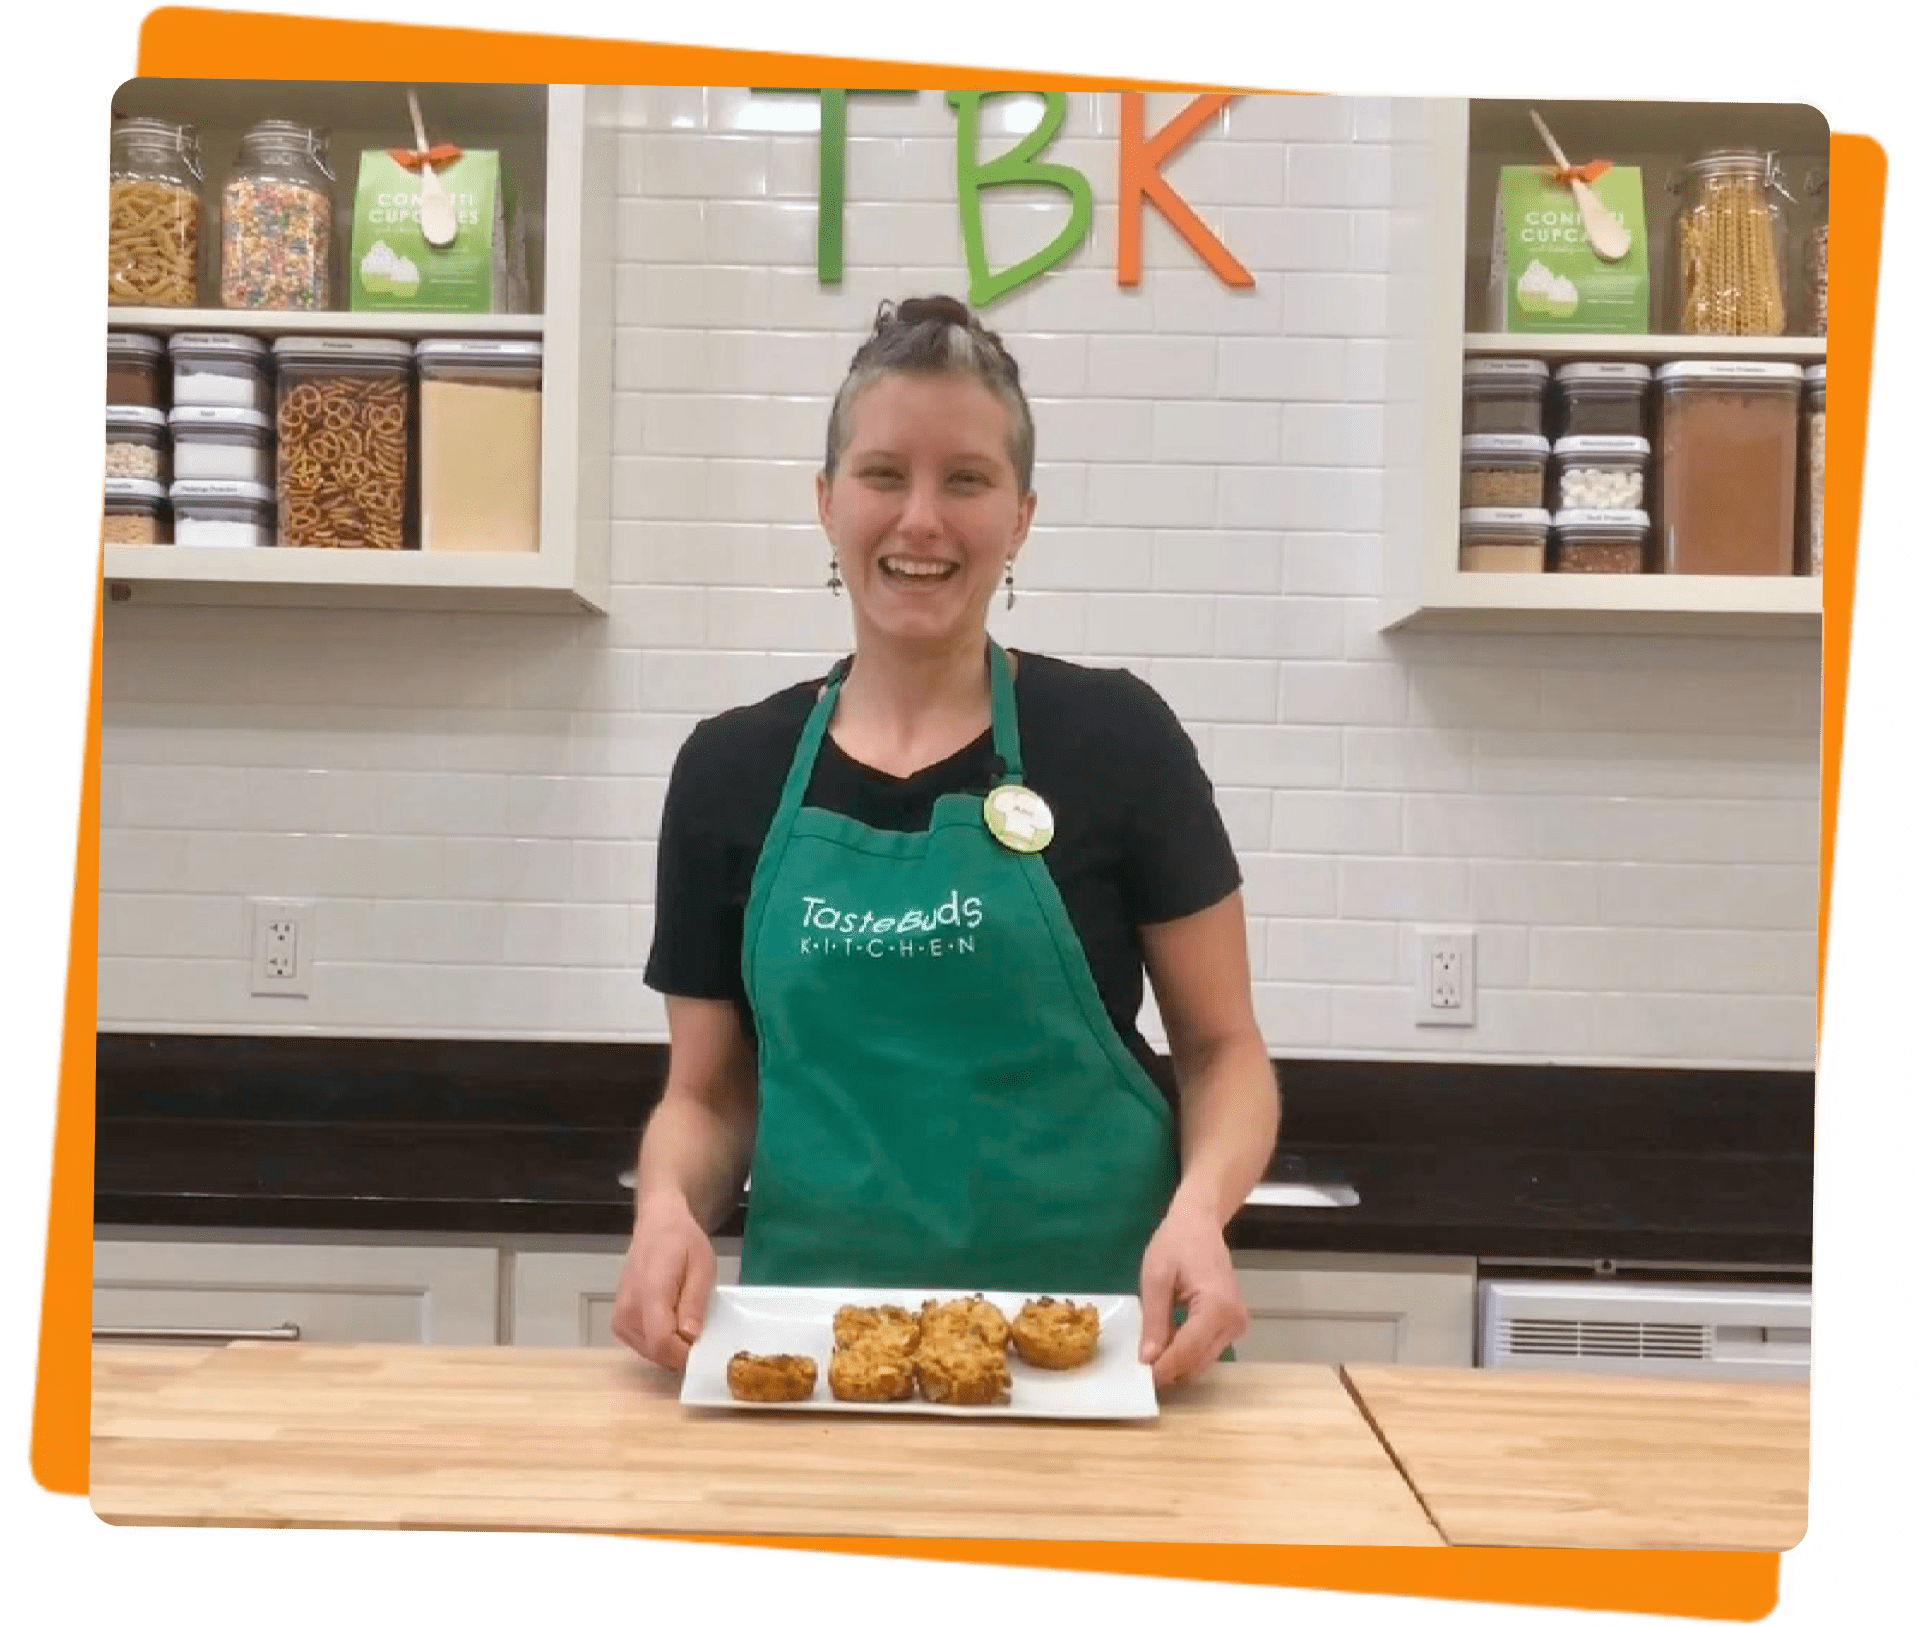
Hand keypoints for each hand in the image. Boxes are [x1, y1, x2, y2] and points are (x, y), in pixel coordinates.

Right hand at [610, 1193, 716, 1371]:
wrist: (657, 1226)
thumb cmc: (683, 1242)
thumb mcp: (702, 1267)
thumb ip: (695, 1303)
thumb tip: (690, 1337)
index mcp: (650, 1292)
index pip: (661, 1342)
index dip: (685, 1352)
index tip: (704, 1344)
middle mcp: (627, 1309)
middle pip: (656, 1352)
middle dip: (682, 1350)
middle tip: (699, 1328)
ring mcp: (619, 1317)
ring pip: (650, 1353)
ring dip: (672, 1346)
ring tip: (685, 1318)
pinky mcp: (618, 1322)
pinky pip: (642, 1346)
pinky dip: (660, 1342)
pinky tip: (671, 1321)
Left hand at [1136, 1201, 1248, 1387]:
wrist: (1200, 1224)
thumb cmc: (1176, 1244)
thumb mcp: (1156, 1279)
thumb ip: (1153, 1321)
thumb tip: (1148, 1359)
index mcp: (1218, 1307)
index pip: (1188, 1351)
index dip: (1163, 1368)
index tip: (1139, 1379)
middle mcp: (1234, 1321)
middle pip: (1198, 1361)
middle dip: (1169, 1368)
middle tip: (1139, 1368)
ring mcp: (1237, 1325)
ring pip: (1203, 1360)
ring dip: (1178, 1361)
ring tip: (1150, 1353)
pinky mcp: (1233, 1325)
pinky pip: (1207, 1349)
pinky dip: (1187, 1351)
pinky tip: (1166, 1342)